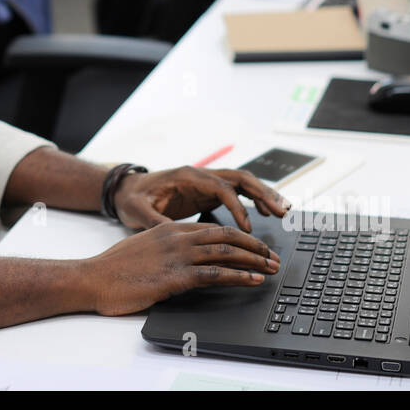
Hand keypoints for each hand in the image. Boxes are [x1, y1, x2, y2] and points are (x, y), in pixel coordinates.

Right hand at [81, 221, 281, 315]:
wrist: (92, 278)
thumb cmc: (114, 269)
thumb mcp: (143, 249)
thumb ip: (165, 247)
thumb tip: (182, 258)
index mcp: (170, 228)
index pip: (214, 227)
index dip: (240, 236)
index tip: (256, 247)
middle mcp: (177, 237)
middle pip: (227, 235)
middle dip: (255, 246)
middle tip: (274, 256)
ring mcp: (177, 255)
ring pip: (226, 251)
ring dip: (254, 260)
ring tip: (272, 268)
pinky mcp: (175, 276)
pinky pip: (215, 273)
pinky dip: (239, 276)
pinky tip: (254, 280)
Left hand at [112, 165, 290, 231]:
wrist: (126, 189)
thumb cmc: (133, 198)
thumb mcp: (138, 210)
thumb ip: (155, 220)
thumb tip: (170, 234)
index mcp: (187, 176)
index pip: (221, 187)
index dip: (237, 206)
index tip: (248, 228)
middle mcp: (201, 175)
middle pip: (240, 178)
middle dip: (263, 193)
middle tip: (283, 211)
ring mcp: (206, 182)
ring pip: (242, 183)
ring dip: (263, 194)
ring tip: (283, 211)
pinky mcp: (207, 191)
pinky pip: (236, 192)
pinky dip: (252, 200)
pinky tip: (264, 214)